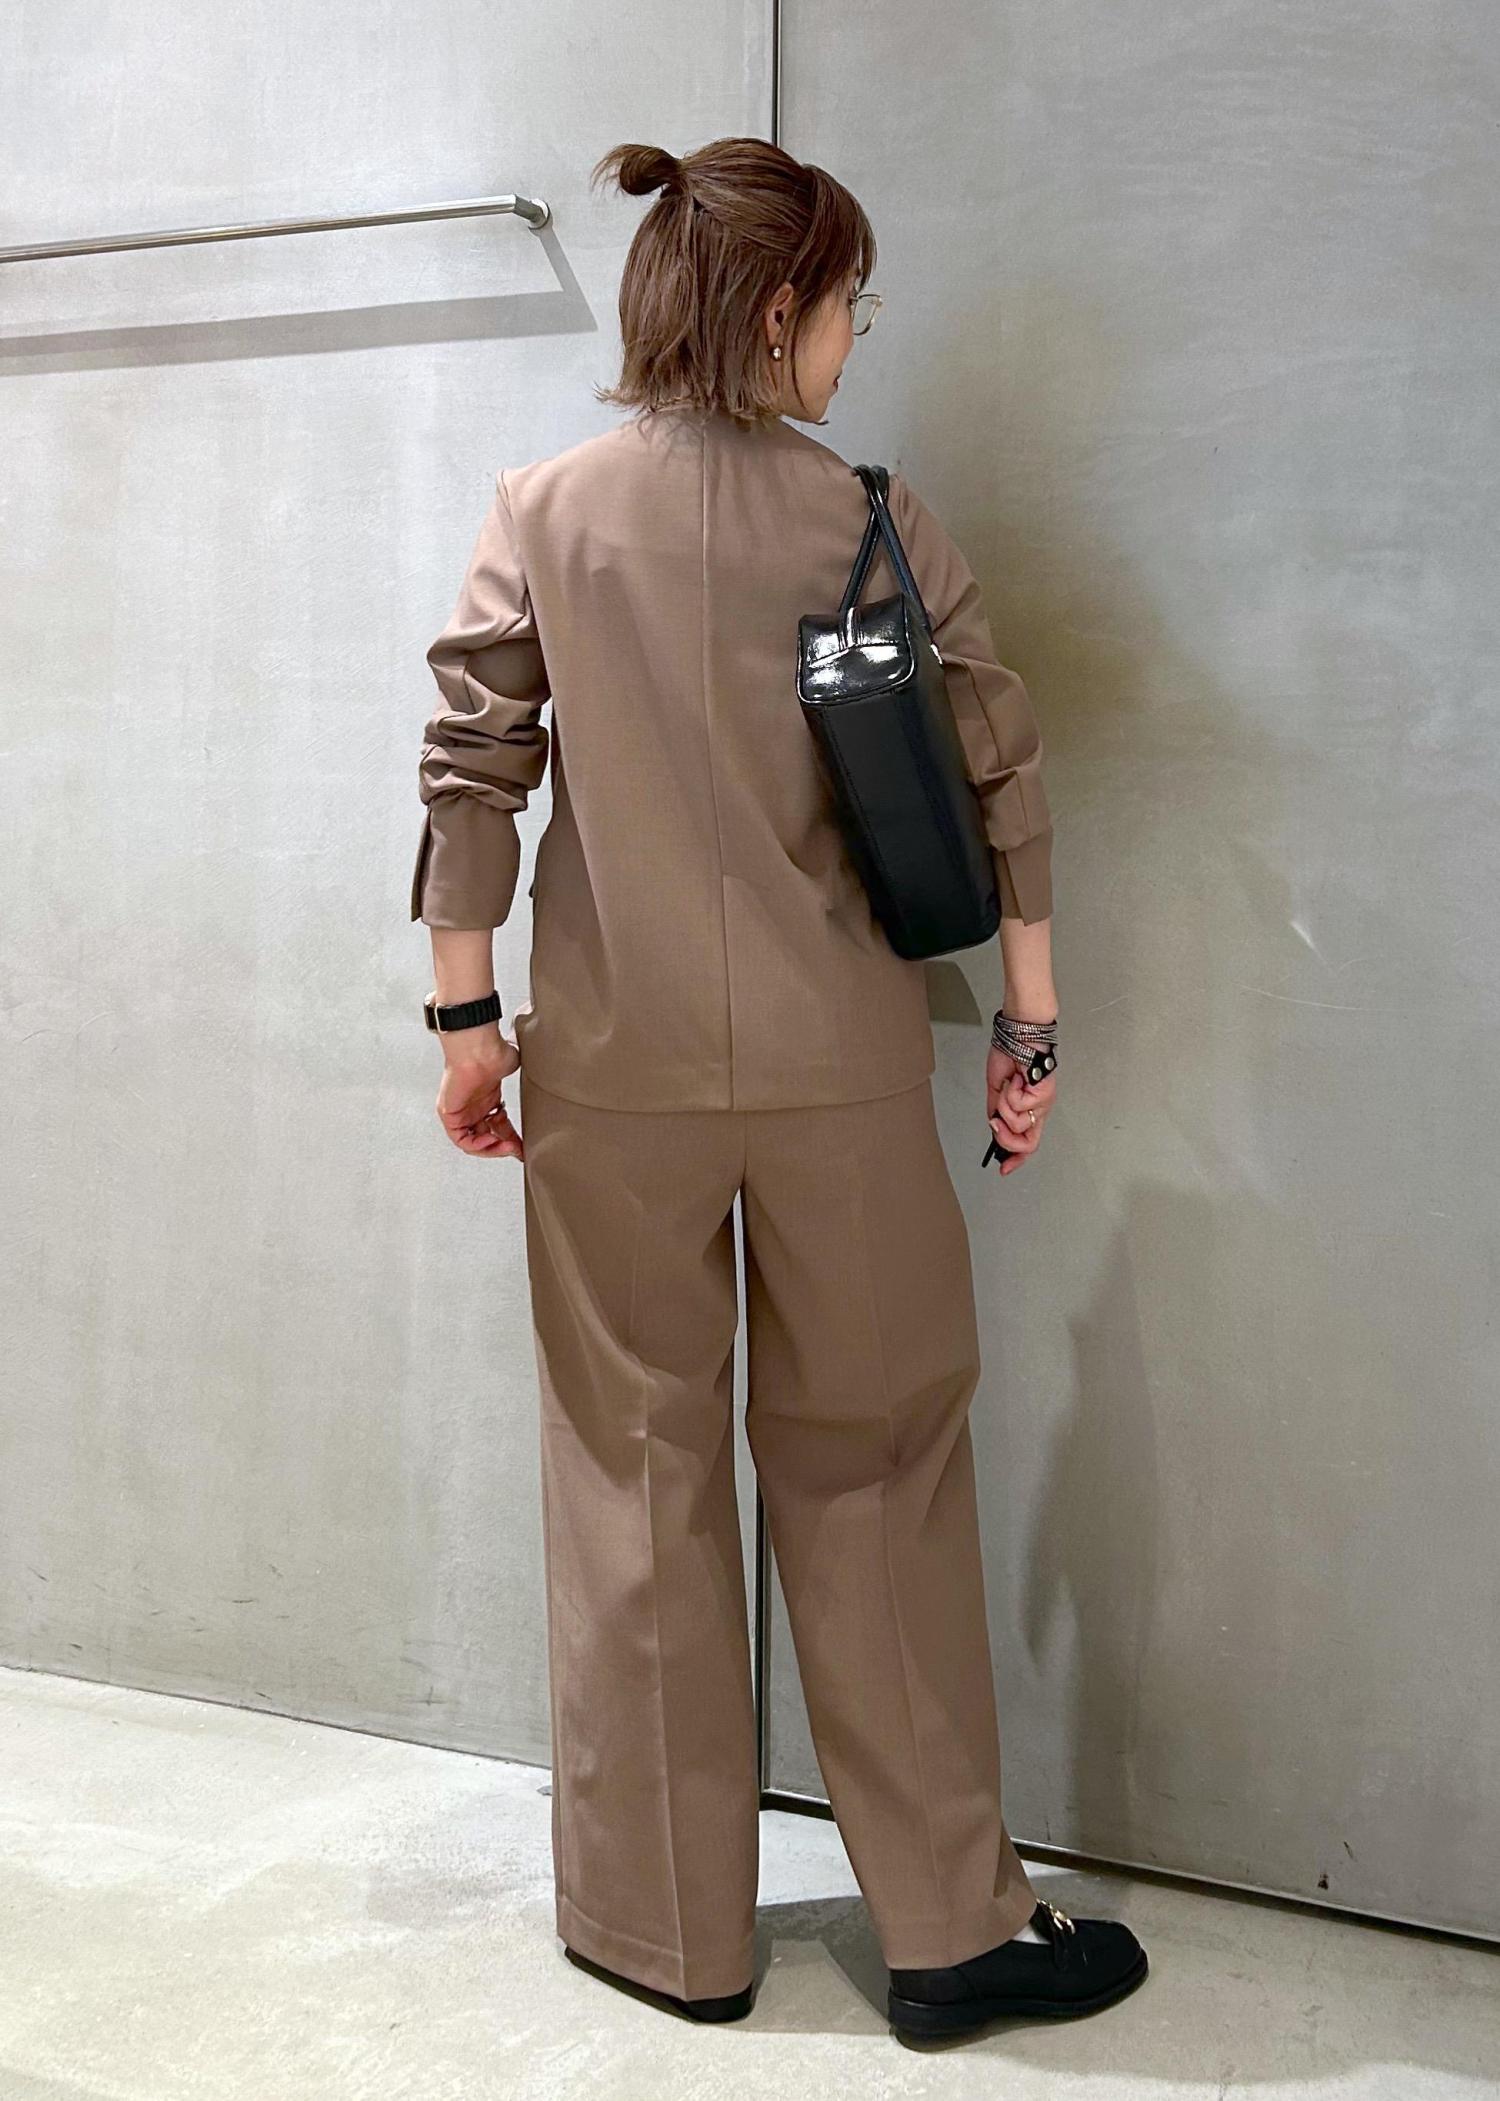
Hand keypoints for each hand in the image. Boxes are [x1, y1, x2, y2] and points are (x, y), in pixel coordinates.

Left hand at [435, 1028, 524, 1160]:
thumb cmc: (493, 1051)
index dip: (511, 1138)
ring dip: (492, 1149)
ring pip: (472, 1142)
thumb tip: (538, 1082)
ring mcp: (461, 1110)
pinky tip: (492, 1141)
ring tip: (508, 1148)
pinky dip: (477, 1145)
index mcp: (486, 1097)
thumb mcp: (514, 1072)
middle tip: (517, 1150)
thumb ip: (522, 1079)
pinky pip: (461, 1139)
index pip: (498, 1126)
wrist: (479, 1048)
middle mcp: (472, 1105)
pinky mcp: (450, 1114)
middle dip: (503, 1147)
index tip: (523, 1146)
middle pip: (486, 1136)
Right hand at [985, 1042, 1055, 1175]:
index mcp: (1030, 1110)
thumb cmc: (1010, 1056)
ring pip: (1019, 1125)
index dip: (1016, 1159)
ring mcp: (1043, 1104)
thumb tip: (994, 1131)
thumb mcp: (996, 1092)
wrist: (1017, 1037)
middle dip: (1006, 1139)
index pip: (1027, 1142)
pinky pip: (1018, 1107)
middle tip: (996, 1122)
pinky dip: (1010, 1092)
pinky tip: (1016, 1078)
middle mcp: (1040, 1110)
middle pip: (1028, 1144)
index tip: (1004, 1168)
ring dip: (1004, 1107)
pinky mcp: (1043, 1095)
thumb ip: (997, 1113)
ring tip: (1009, 1087)